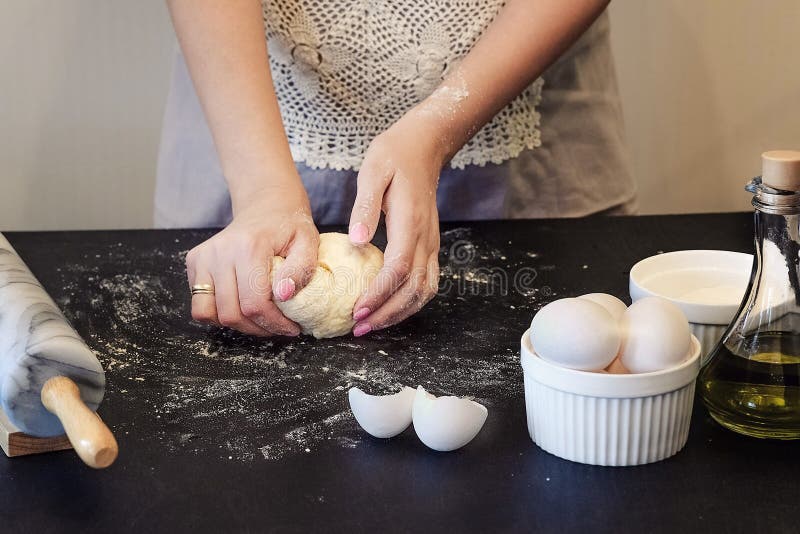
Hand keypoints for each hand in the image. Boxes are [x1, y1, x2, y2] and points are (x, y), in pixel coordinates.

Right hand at [186, 182, 318, 335]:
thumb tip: (284, 295)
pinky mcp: (194, 262)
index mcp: (249, 247)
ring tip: (259, 319)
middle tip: (277, 326)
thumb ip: (301, 269)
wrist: (266, 206)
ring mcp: (203, 257)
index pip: (254, 303)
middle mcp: (220, 251)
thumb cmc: (289, 227)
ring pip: (209, 314)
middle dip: (258, 328)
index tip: (291, 328)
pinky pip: (200, 304)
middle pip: (231, 313)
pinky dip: (219, 313)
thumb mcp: (308, 242)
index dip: (274, 324)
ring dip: (237, 324)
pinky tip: (241, 305)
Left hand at [348, 109, 445, 335]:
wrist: (424, 146)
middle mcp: (426, 238)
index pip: (398, 270)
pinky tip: (389, 308)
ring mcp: (432, 244)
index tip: (356, 310)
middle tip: (358, 328)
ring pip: (424, 291)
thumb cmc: (394, 156)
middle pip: (413, 289)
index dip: (378, 294)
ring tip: (372, 325)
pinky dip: (410, 302)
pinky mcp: (431, 245)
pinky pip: (427, 283)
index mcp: (410, 223)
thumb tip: (356, 240)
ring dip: (400, 313)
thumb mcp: (373, 172)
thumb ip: (365, 207)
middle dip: (387, 313)